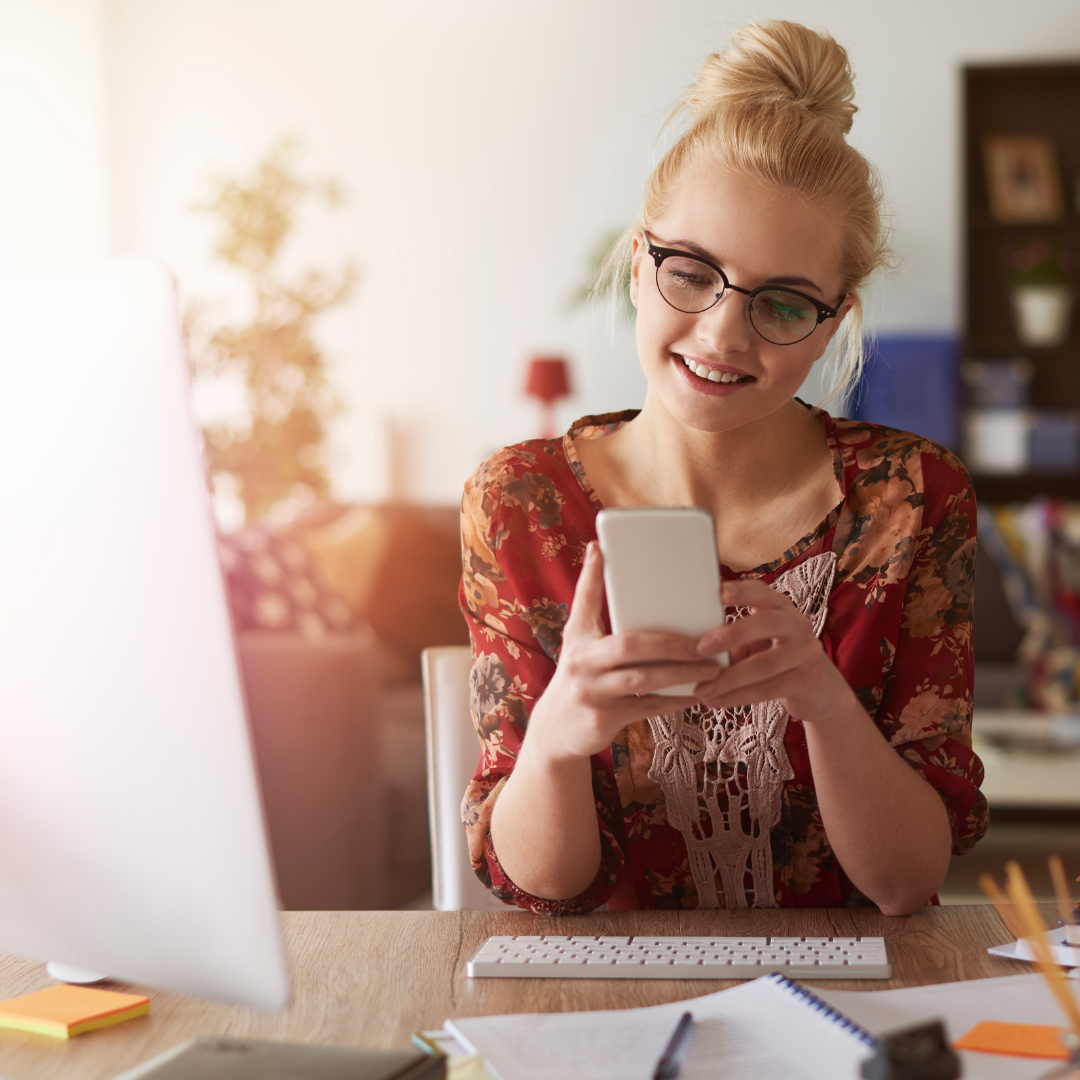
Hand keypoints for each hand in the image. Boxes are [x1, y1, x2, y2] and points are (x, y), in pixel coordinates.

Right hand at [526, 543, 721, 761]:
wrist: (556, 730)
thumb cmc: (580, 676)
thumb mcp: (578, 642)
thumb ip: (591, 605)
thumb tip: (598, 552)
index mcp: (577, 636)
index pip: (584, 600)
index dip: (592, 575)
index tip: (601, 547)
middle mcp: (581, 661)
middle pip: (629, 645)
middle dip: (670, 643)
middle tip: (702, 642)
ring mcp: (592, 691)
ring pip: (643, 678)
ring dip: (682, 673)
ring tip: (711, 669)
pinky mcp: (604, 718)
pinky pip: (648, 707)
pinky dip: (674, 701)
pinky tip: (696, 695)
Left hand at [692, 578, 855, 725]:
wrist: (819, 691)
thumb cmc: (775, 660)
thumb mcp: (758, 643)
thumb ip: (733, 638)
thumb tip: (690, 644)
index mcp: (781, 608)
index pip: (763, 592)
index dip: (743, 591)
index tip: (720, 593)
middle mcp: (798, 625)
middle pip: (767, 623)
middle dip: (732, 634)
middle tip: (701, 648)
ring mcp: (806, 653)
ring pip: (764, 664)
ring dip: (728, 679)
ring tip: (700, 689)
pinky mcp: (807, 680)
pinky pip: (768, 689)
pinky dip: (737, 697)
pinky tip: (715, 701)